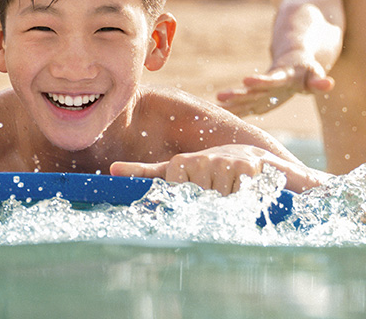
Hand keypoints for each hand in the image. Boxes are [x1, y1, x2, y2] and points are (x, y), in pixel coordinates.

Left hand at [110, 146, 277, 194]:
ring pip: (220, 203)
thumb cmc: (208, 169)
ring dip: (228, 203)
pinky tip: (246, 186)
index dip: (190, 204)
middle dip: (210, 206)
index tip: (198, 192)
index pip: (178, 199)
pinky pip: (241, 197)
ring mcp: (224, 162)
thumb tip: (112, 169)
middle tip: (216, 193)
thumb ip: (145, 172)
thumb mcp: (176, 170)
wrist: (252, 158)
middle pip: (200, 204)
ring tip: (231, 189)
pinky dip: (245, 198)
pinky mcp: (247, 168)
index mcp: (179, 163)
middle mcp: (199, 160)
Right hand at [217, 60, 334, 116]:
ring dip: (232, 100)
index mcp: (283, 76)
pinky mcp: (257, 98)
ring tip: (216, 102)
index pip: (272, 79)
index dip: (261, 81)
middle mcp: (268, 83)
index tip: (246, 80)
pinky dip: (234, 109)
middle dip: (238, 93)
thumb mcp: (315, 74)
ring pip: (245, 96)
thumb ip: (318, 82)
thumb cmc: (307, 70)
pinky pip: (244, 105)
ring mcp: (261, 91)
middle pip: (253, 89)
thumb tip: (329, 84)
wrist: (291, 60)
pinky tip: (219, 114)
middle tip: (220, 96)